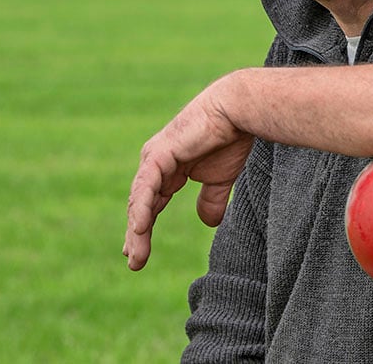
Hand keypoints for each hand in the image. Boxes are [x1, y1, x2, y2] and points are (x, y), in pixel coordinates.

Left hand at [123, 73, 253, 270]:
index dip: (145, 228)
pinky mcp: (160, 155)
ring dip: (137, 230)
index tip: (139, 254)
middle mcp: (155, 163)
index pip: (151, 203)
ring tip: (135, 255)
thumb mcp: (220, 178)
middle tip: (134, 261)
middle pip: (141, 205)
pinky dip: (143, 208)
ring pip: (140, 200)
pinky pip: (147, 187)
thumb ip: (211, 199)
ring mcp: (154, 158)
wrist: (238, 111)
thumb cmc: (231, 138)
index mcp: (168, 169)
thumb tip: (208, 223)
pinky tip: (140, 229)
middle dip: (136, 234)